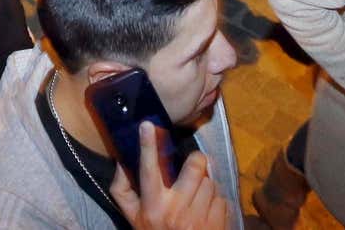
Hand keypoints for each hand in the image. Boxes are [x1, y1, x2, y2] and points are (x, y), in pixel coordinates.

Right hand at [108, 122, 228, 229]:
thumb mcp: (132, 216)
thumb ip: (123, 190)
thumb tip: (121, 162)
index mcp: (153, 205)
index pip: (149, 170)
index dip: (147, 146)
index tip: (147, 125)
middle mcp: (176, 210)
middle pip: (195, 168)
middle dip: (197, 162)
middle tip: (196, 163)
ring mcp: (199, 219)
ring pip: (211, 183)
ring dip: (207, 185)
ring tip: (198, 195)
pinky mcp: (217, 225)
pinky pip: (223, 199)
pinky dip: (217, 202)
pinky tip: (207, 210)